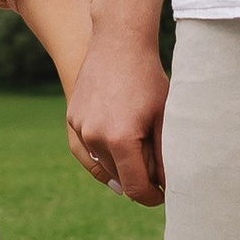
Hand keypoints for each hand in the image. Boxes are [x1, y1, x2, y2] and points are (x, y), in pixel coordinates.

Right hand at [64, 36, 166, 206]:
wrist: (119, 42)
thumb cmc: (148, 79)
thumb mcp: (164, 118)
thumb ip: (164, 156)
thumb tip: (167, 186)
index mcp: (120, 140)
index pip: (136, 188)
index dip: (152, 196)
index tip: (163, 194)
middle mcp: (95, 138)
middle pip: (120, 178)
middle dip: (139, 176)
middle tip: (156, 163)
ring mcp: (80, 128)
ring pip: (103, 164)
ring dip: (121, 163)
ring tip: (139, 143)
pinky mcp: (72, 119)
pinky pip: (89, 148)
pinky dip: (104, 150)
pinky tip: (119, 137)